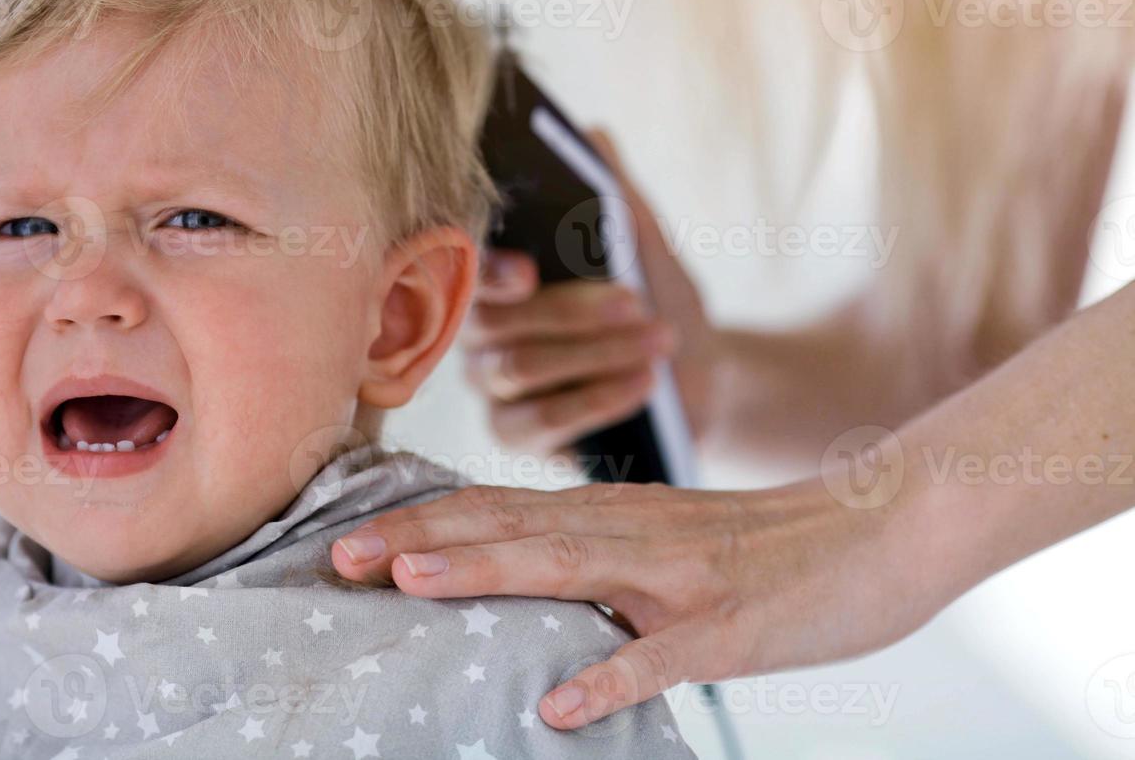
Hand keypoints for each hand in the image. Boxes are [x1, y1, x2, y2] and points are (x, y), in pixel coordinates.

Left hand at [329, 476, 935, 729]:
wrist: (878, 529)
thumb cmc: (763, 546)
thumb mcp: (665, 540)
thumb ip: (594, 554)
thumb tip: (518, 580)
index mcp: (611, 514)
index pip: (497, 511)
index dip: (421, 520)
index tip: (349, 536)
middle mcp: (631, 531)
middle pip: (509, 527)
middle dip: (421, 538)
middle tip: (341, 555)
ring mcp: (679, 576)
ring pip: (568, 566)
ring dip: (486, 572)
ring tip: (410, 582)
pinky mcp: (730, 624)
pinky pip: (662, 657)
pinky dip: (608, 677)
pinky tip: (559, 707)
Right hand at [461, 128, 714, 457]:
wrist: (698, 377)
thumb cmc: (657, 301)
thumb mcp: (647, 248)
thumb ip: (618, 197)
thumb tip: (595, 136)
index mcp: (495, 272)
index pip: (461, 264)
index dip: (484, 268)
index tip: (528, 269)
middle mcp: (477, 328)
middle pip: (493, 321)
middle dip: (569, 310)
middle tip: (634, 298)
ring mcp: (491, 385)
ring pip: (519, 368)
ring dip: (596, 352)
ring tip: (661, 339)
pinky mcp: (514, 434)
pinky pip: (539, 420)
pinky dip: (597, 397)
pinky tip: (644, 382)